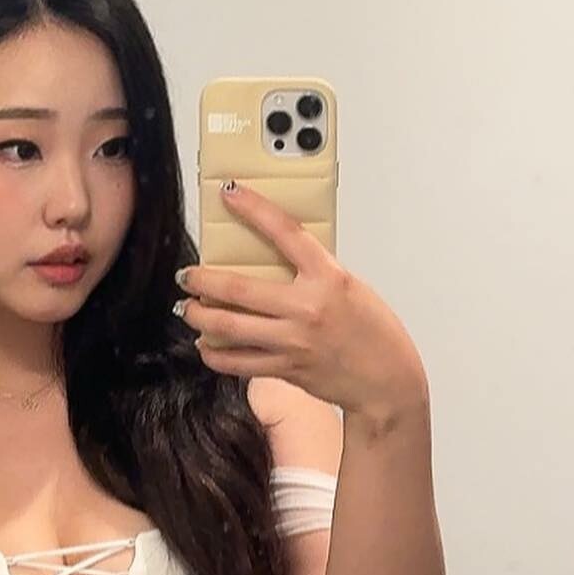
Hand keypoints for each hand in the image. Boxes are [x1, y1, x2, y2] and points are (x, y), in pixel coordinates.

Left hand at [175, 182, 427, 417]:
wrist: (387, 381)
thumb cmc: (374, 333)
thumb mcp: (350, 288)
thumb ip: (315, 274)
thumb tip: (276, 262)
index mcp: (328, 278)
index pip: (285, 232)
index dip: (254, 209)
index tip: (230, 193)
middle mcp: (307, 309)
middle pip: (239, 288)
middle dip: (202, 279)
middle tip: (186, 275)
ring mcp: (293, 341)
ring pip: (230, 326)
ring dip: (200, 316)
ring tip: (188, 309)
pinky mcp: (286, 368)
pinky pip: (238, 362)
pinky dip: (215, 354)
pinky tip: (206, 345)